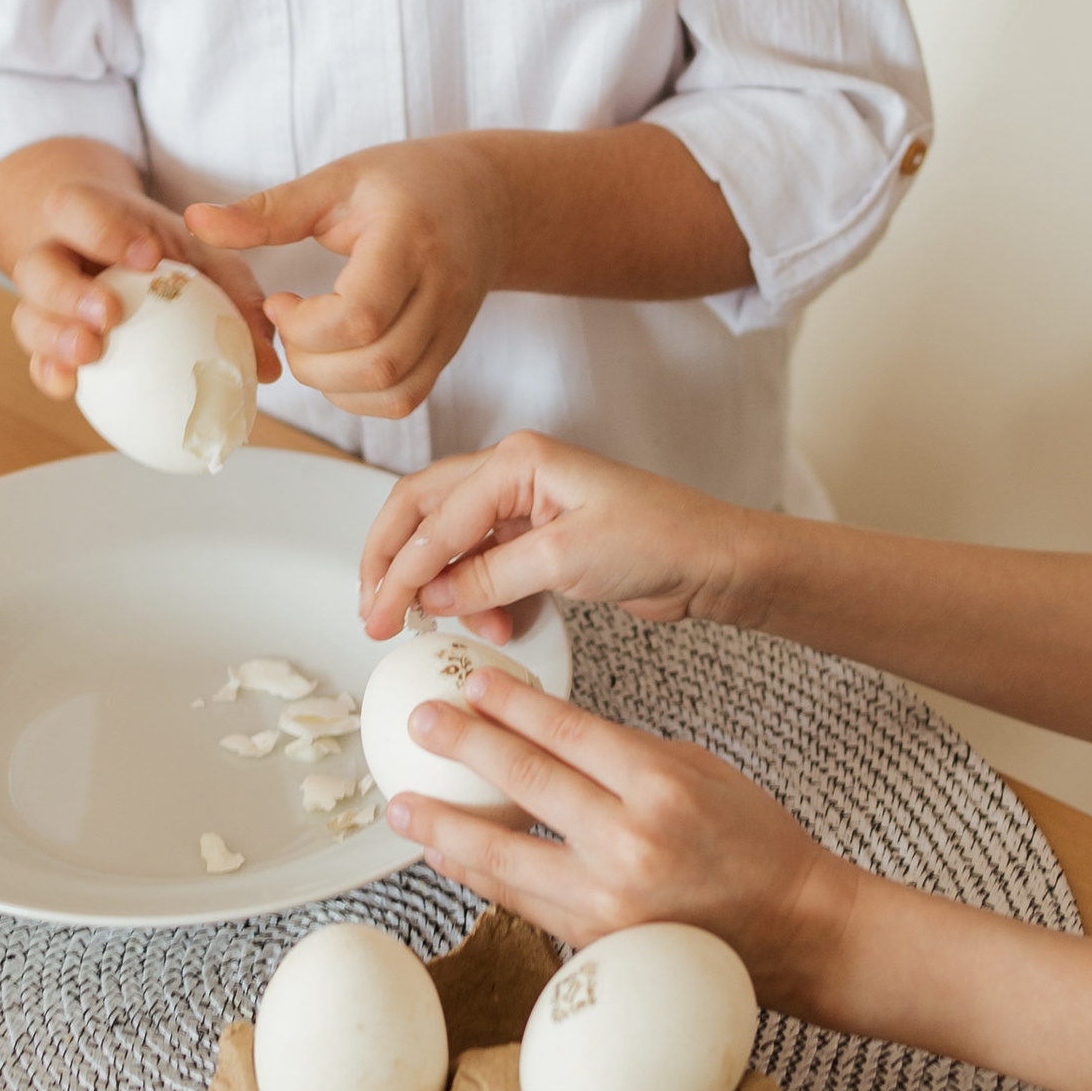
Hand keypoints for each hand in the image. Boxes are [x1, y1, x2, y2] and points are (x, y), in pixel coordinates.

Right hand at [0, 137, 278, 402]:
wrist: (125, 259)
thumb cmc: (170, 258)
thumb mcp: (208, 262)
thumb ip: (239, 301)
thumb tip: (266, 364)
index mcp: (92, 216)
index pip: (78, 207)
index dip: (104, 229)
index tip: (149, 255)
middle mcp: (58, 254)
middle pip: (39, 264)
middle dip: (69, 290)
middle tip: (110, 315)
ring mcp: (45, 299)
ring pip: (27, 311)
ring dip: (53, 335)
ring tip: (89, 355)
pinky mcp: (46, 339)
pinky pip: (35, 355)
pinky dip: (49, 371)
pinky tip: (70, 387)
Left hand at [188, 140, 509, 421]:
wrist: (488, 199)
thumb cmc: (408, 182)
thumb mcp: (338, 181)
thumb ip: (268, 209)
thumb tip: (194, 222)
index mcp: (409, 241)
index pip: (361, 314)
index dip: (306, 325)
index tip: (280, 301)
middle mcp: (440, 292)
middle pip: (377, 364)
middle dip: (313, 363)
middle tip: (289, 327)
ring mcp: (451, 329)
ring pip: (394, 391)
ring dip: (335, 385)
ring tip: (311, 345)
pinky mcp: (448, 352)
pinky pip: (405, 399)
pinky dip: (359, 396)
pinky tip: (337, 361)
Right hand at [360, 434, 753, 645]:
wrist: (713, 561)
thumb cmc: (660, 538)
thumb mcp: (565, 560)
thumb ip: (488, 577)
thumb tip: (429, 597)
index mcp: (516, 460)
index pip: (433, 516)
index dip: (399, 571)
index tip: (381, 616)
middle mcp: (513, 475)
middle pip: (424, 515)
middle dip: (396, 566)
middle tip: (377, 615)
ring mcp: (525, 509)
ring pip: (452, 545)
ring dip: (445, 590)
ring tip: (465, 630)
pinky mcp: (539, 542)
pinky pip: (486, 568)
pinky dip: (481, 599)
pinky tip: (499, 625)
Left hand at [382, 667, 856, 1002]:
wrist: (801, 931)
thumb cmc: (760, 847)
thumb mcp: (704, 773)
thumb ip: (626, 757)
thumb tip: (550, 736)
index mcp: (661, 787)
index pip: (565, 732)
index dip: (509, 705)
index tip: (472, 688)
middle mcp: (629, 844)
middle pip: (524, 783)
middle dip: (462, 749)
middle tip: (420, 727)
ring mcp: (608, 901)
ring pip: (505, 857)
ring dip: (446, 827)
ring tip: (404, 808)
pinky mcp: (597, 942)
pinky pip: (522, 902)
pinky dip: (482, 876)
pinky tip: (452, 856)